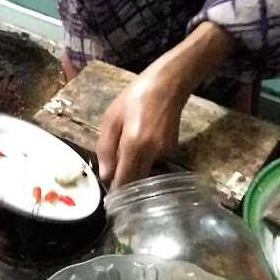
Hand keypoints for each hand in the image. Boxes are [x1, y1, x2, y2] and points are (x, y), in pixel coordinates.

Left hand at [97, 64, 183, 187]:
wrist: (168, 84)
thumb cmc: (135, 97)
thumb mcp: (111, 119)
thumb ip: (106, 149)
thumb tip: (106, 176)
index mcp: (135, 145)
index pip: (124, 181)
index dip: (116, 190)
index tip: (109, 195)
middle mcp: (153, 153)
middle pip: (136, 180)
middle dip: (125, 182)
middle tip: (114, 175)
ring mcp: (166, 153)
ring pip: (145, 171)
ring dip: (134, 168)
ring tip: (126, 148)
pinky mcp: (173, 150)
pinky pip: (153, 161)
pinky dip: (144, 158)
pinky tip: (141, 141)